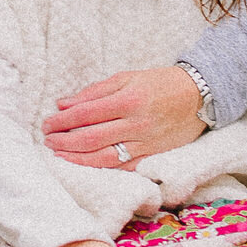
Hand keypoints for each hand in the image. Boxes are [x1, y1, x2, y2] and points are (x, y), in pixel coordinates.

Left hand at [42, 66, 206, 167]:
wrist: (199, 96)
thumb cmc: (160, 83)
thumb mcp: (127, 77)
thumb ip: (94, 92)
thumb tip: (63, 103)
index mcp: (128, 99)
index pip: (85, 113)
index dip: (62, 120)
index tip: (47, 123)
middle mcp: (136, 123)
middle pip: (91, 138)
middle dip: (64, 141)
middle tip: (47, 140)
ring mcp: (145, 143)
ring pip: (104, 157)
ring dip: (77, 158)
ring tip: (58, 155)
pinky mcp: (153, 156)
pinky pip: (123, 167)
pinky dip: (101, 169)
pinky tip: (85, 166)